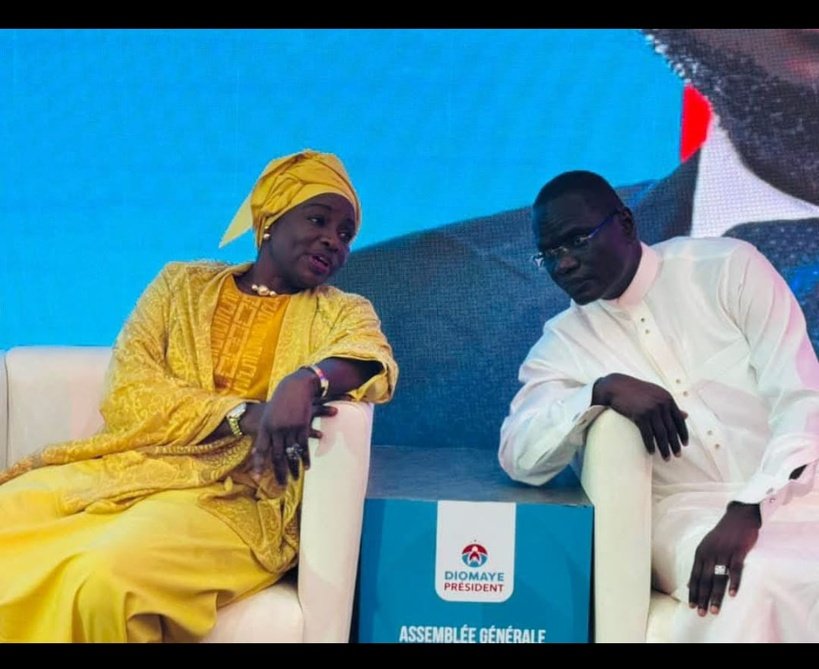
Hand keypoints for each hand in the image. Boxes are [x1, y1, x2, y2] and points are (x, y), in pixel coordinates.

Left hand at [248, 370, 334, 484]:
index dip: (258, 464)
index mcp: (266, 427)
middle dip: (279, 472)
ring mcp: (290, 428)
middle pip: (276, 455)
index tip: (257, 478)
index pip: (261, 449)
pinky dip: (305, 458)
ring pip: (291, 453)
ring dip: (294, 468)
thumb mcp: (269, 414)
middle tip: (281, 485)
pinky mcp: (302, 426)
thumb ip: (265, 431)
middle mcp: (276, 430)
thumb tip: (258, 448)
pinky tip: (306, 467)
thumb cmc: (281, 399)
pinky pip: (304, 446)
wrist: (296, 386)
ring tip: (295, 480)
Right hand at [592, 373, 688, 459]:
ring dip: (664, 448)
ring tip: (666, 458)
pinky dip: (650, 444)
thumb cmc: (636, 390)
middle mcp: (661, 404)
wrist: (616, 386)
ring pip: (661, 434)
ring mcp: (651, 410)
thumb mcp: (656, 394)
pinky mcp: (640, 415)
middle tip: (677, 455)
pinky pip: (647, 434)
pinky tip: (652, 452)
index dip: (683, 434)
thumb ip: (670, 405)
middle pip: (671, 429)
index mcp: (667, 399)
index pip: (679, 420)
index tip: (685, 444)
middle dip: (675, 444)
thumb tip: (687, 415)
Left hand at [687, 502, 760, 615]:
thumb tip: (689, 584)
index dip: (693, 592)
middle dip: (702, 598)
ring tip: (715, 610)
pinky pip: (735, 569)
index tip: (692, 606)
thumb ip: (699, 565)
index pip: (695, 576)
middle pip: (704, 579)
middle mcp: (709, 553)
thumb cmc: (723, 535)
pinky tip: (732, 594)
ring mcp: (723, 552)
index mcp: (701, 553)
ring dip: (716, 595)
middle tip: (701, 613)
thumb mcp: (706, 547)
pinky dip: (733, 582)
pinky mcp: (737, 551)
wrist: (738, 518)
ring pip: (718, 577)